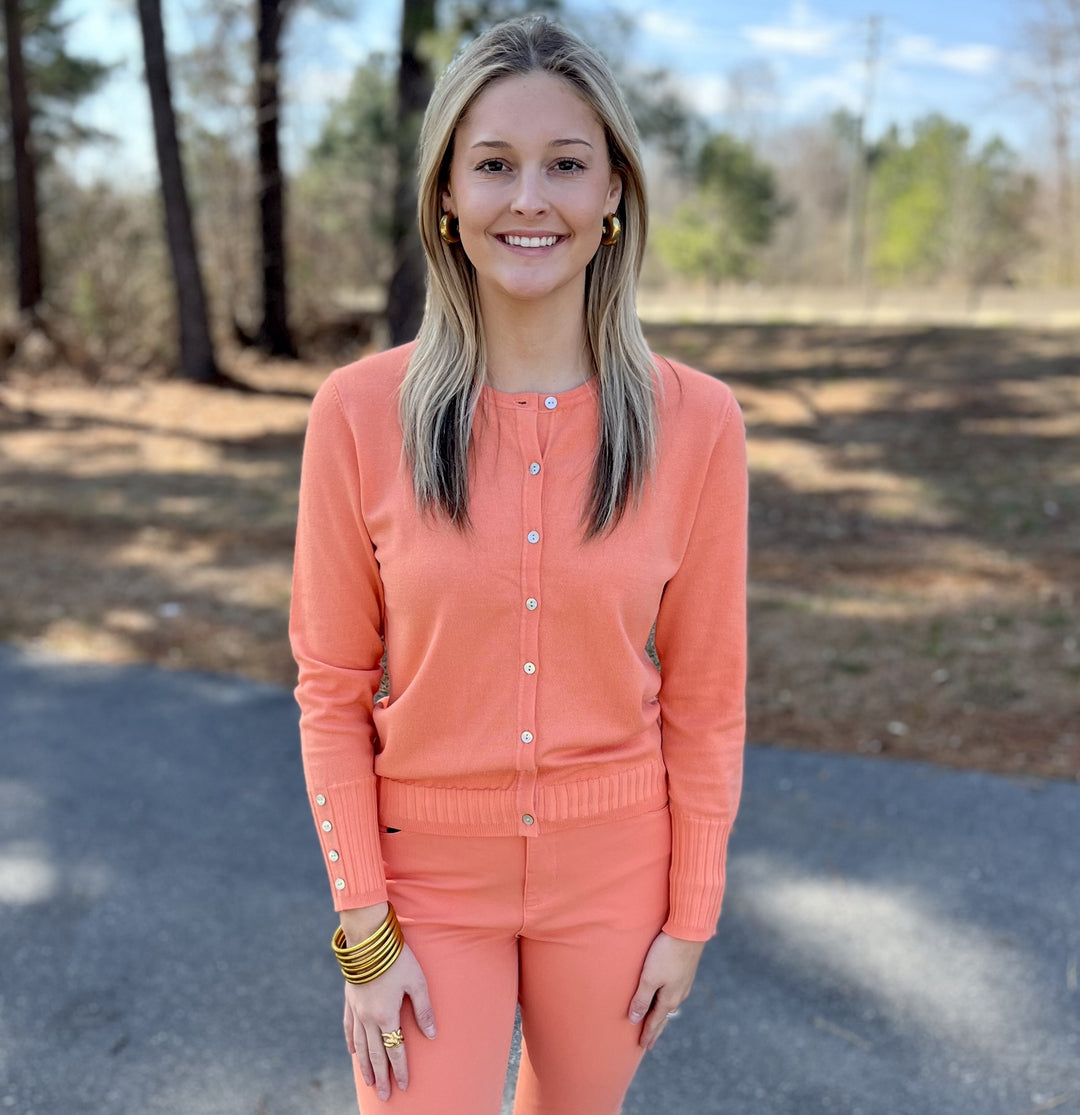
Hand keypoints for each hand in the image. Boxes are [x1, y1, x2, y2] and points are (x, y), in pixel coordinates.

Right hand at [342, 940, 435, 1101]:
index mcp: (387, 1015)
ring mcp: (357, 1009)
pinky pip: (348, 1027)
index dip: (400, 1069)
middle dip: (381, 1076)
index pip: (395, 1050)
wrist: (368, 938)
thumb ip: (424, 1010)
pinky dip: (350, 1042)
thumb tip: (432, 1035)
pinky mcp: (350, 999)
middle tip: (384, 1096)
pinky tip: (353, 1053)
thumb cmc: (397, 958)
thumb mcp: (417, 981)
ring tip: (369, 1081)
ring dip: (365, 1065)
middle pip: (375, 1054)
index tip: (404, 1086)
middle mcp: (369, 1018)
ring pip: (360, 1045)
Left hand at [627, 931, 705, 1050]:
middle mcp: (679, 995)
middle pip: (664, 1017)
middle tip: (649, 1043)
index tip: (642, 1047)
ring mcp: (684, 983)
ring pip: (670, 1005)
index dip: (647, 1034)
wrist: (689, 931)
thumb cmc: (666, 954)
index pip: (655, 1022)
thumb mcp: (649, 978)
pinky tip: (667, 997)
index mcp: (669, 999)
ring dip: (661, 1016)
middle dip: (655, 1030)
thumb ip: (641, 999)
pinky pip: (674, 994)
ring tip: (657, 1023)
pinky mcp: (685, 971)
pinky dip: (667, 1002)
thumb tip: (634, 1020)